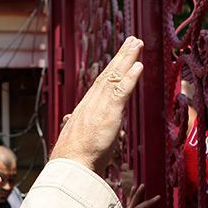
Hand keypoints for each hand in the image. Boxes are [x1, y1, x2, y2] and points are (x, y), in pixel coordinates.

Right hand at [50, 36, 143, 174]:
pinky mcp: (108, 114)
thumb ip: (76, 127)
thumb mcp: (76, 138)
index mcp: (85, 109)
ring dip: (127, 59)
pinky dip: (131, 77)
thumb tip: (68, 119)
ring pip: (115, 77)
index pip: (101, 84)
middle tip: (132, 41)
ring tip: (137, 43)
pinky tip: (139, 65)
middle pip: (108, 74)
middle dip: (121, 57)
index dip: (111, 69)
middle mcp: (91, 103)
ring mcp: (100, 107)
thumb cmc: (74, 159)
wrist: (71, 167)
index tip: (120, 58)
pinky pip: (122, 91)